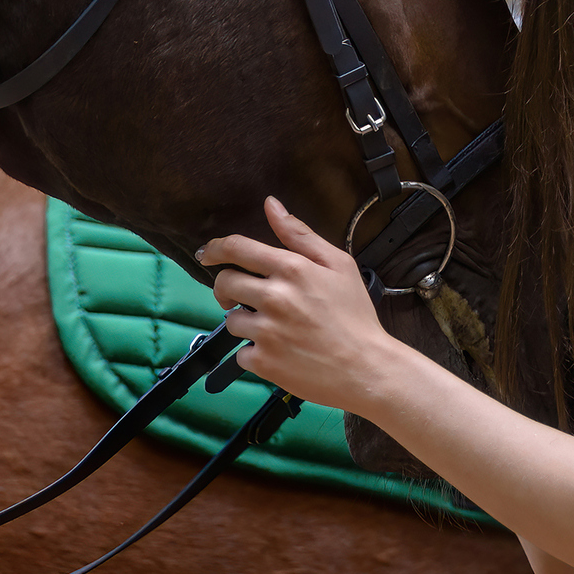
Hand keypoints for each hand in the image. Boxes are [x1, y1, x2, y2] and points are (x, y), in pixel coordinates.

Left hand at [197, 198, 404, 411]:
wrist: (366, 368)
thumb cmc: (355, 316)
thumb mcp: (338, 264)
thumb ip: (300, 234)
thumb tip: (271, 205)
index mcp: (292, 269)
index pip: (237, 248)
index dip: (215, 248)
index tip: (207, 253)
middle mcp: (274, 297)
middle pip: (225, 283)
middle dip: (227, 288)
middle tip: (241, 296)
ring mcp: (266, 331)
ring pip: (231, 320)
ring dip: (244, 322)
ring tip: (273, 328)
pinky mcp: (263, 362)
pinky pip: (241, 353)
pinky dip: (254, 353)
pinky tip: (278, 351)